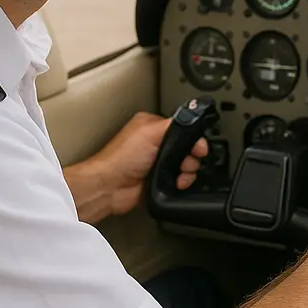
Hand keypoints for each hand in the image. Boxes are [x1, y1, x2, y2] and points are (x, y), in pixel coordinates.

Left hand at [92, 111, 208, 217]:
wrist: (109, 187)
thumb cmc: (120, 158)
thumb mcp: (150, 131)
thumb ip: (174, 123)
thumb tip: (192, 119)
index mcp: (153, 127)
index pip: (183, 128)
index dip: (194, 138)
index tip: (199, 148)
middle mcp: (156, 144)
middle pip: (188, 148)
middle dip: (192, 156)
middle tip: (186, 161)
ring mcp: (158, 164)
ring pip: (187, 165)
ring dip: (188, 171)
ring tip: (179, 174)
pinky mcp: (160, 180)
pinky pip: (180, 180)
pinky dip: (182, 182)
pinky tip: (176, 183)